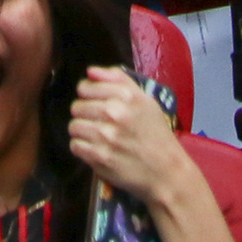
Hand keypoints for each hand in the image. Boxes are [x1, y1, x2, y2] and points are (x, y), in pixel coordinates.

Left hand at [64, 67, 190, 204]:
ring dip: (83, 132)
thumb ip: (118, 80)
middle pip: (77, 107)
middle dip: (85, 115)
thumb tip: (90, 71)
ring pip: (74, 127)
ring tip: (97, 137)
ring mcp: (106, 136)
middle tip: (99, 123)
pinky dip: (83, 149)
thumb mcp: (145, 100)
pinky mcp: (100, 157)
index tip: (96, 103)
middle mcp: (114, 113)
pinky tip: (96, 149)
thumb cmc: (156, 134)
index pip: (84, 87)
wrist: (166, 170)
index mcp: (126, 96)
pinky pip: (75, 146)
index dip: (88, 96)